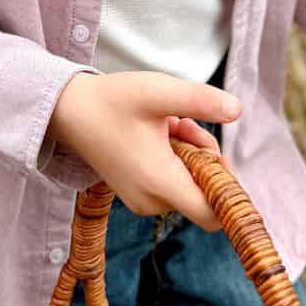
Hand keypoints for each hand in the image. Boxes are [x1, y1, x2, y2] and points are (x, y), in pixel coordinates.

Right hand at [47, 71, 240, 230]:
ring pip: (190, 185)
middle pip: (205, 192)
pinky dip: (176, 158)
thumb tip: (237, 109)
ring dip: (190, 153)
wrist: (68, 110)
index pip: (214, 214)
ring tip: (167, 124)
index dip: (229, 189)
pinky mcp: (138, 195)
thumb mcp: (158, 91)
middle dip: (205, 156)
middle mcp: (152, 202)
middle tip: (182, 123)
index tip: (218, 153)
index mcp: (159, 182)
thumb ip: (200, 100)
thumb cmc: (111, 100)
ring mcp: (143, 201)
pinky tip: (157, 133)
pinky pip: (173, 183)